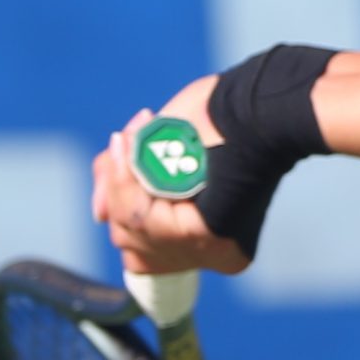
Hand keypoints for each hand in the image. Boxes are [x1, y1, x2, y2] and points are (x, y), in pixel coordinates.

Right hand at [89, 77, 251, 275]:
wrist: (261, 106)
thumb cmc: (218, 122)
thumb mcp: (160, 156)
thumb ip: (129, 187)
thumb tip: (99, 215)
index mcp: (206, 237)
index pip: (140, 243)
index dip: (122, 199)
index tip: (123, 157)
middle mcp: (207, 253)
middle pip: (129, 239)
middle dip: (119, 187)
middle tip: (126, 141)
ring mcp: (206, 250)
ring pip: (129, 226)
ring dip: (119, 180)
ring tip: (126, 140)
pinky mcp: (203, 235)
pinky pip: (140, 217)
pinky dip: (126, 181)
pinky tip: (128, 149)